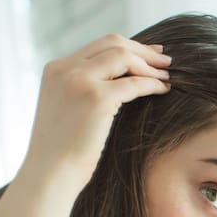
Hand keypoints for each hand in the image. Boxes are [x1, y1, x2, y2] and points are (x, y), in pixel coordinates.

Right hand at [20, 34, 171, 190]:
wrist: (50, 173)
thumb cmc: (62, 152)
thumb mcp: (67, 111)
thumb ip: (83, 91)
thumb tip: (118, 84)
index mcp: (55, 70)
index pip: (98, 46)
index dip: (128, 47)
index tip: (149, 54)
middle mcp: (65, 69)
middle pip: (112, 43)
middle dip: (143, 50)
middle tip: (165, 60)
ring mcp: (79, 81)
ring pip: (123, 56)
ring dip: (150, 65)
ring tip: (167, 76)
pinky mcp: (96, 99)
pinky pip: (134, 83)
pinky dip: (152, 83)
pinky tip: (163, 90)